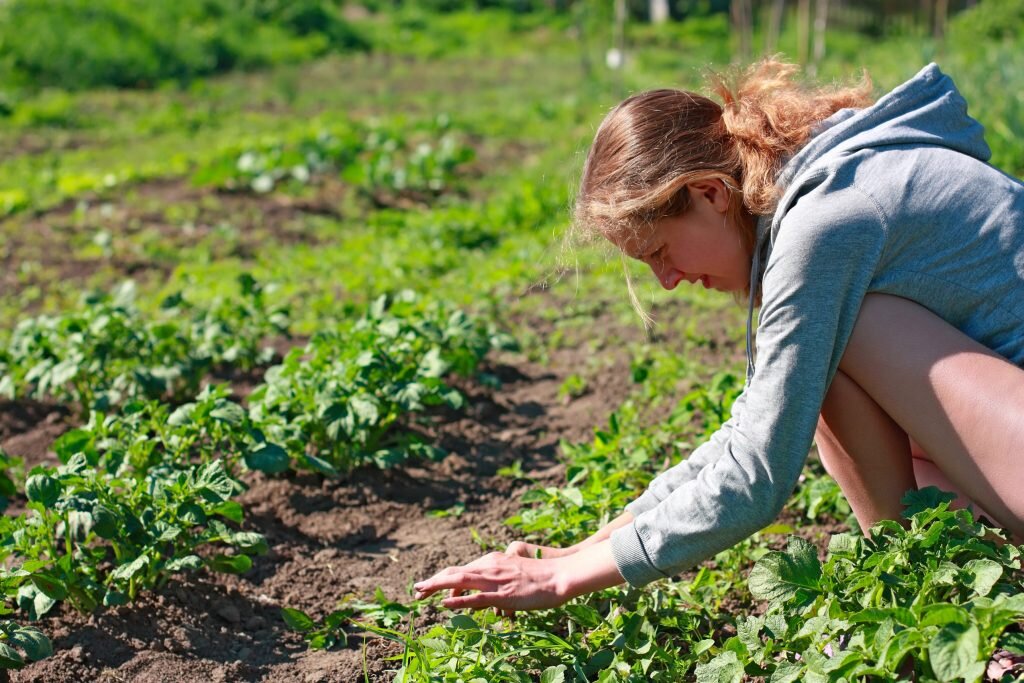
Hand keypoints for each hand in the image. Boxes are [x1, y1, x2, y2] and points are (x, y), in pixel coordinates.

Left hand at [413, 541, 624, 614]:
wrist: (561, 575)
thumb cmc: (543, 576)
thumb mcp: (516, 573)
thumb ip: (500, 580)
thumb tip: (491, 597)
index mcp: (493, 561)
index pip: (462, 569)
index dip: (443, 578)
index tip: (429, 587)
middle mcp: (490, 566)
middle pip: (455, 572)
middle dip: (433, 581)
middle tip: (417, 591)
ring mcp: (496, 579)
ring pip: (460, 580)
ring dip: (437, 586)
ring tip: (420, 592)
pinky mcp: (503, 593)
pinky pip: (477, 597)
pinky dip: (459, 598)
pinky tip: (445, 602)